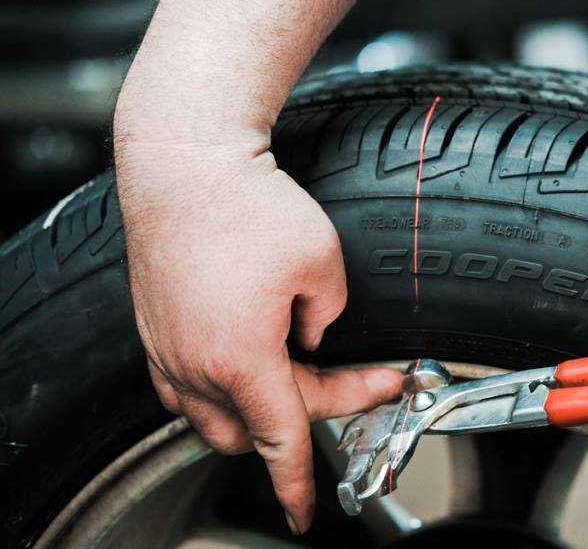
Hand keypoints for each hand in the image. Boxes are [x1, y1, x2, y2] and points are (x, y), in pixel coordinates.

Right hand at [114, 135, 401, 533]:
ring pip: (212, 414)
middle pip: (249, 431)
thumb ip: (329, 315)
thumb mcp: (323, 262)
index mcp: (240, 359)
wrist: (185, 162)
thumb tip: (313, 334)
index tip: (307, 510)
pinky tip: (248, 350)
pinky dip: (222, 384)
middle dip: (301, 415)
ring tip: (296, 363)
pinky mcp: (153, 328)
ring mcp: (165, 349)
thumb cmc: (246, 204)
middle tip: (350, 375)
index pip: (280, 440)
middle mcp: (192, 364)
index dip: (297, 483)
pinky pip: (185, 384)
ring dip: (257, 404)